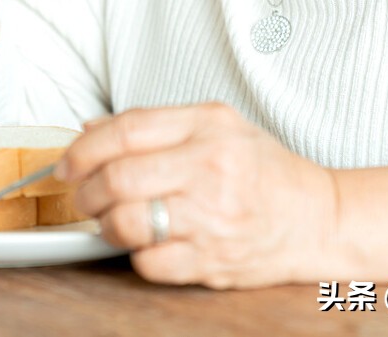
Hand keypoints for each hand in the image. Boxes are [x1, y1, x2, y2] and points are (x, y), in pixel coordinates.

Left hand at [58, 104, 338, 288]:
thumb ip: (152, 124)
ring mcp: (212, 218)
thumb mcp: (215, 124)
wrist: (320, 218)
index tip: (67, 163)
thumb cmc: (263, 169)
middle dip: (85, 191)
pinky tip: (144, 244)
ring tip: (109, 221)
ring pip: (128, 223)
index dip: (83, 149)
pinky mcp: (214, 261)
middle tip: (81, 197)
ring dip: (105, 225)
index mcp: (207, 128)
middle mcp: (210, 169)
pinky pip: (150, 263)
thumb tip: (89, 130)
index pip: (125, 131)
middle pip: (118, 179)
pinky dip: (136, 256)